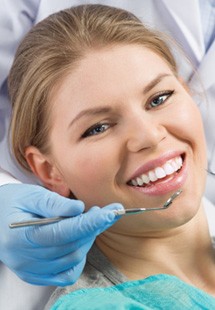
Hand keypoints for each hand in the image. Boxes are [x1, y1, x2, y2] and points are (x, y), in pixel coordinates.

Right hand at [0, 183, 122, 285]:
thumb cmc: (13, 203)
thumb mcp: (30, 195)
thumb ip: (54, 203)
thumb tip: (79, 209)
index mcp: (21, 236)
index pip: (63, 232)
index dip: (89, 223)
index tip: (111, 212)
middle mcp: (25, 259)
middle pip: (70, 247)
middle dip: (93, 228)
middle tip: (105, 212)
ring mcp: (31, 270)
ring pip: (72, 259)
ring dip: (88, 239)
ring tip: (91, 221)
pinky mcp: (36, 274)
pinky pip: (66, 274)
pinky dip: (79, 258)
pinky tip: (79, 241)